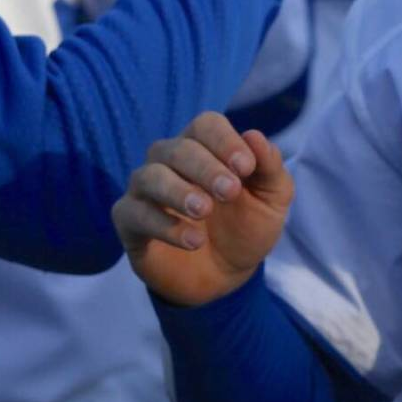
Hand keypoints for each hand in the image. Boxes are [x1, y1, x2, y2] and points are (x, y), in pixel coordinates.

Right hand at [113, 113, 291, 305]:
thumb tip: (255, 136)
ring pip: (149, 176)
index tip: (246, 167)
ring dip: (178, 191)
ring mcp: (145, 190)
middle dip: (206, 168)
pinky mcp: (130, 221)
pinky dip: (162, 225)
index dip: (224, 141)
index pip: (206, 125)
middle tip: (229, 192)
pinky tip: (193, 241)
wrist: (227, 276)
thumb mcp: (271, 200)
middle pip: (178, 148)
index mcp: (205, 147)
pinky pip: (132, 213)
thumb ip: (269, 167)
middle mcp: (169, 161)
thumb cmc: (246, 227)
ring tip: (204, 211)